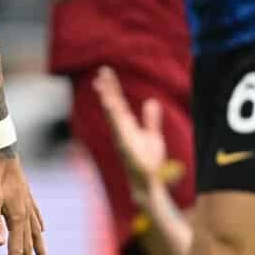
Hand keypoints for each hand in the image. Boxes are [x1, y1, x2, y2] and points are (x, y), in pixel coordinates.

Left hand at [0, 149, 47, 254]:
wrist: (0, 152)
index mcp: (17, 217)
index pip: (15, 249)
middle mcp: (25, 214)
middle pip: (27, 245)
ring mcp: (27, 205)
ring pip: (35, 233)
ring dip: (38, 250)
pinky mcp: (25, 196)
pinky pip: (35, 216)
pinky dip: (39, 227)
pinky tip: (42, 230)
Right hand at [89, 66, 169, 191]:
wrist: (148, 183)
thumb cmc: (148, 162)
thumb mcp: (152, 136)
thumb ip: (151, 119)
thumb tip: (151, 102)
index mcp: (125, 126)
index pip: (117, 103)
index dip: (111, 87)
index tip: (105, 72)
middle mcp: (121, 131)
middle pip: (112, 106)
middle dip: (108, 89)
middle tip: (102, 71)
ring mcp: (122, 140)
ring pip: (113, 117)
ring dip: (107, 101)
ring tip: (102, 86)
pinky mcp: (127, 149)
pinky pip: (120, 131)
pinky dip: (115, 120)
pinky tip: (111, 107)